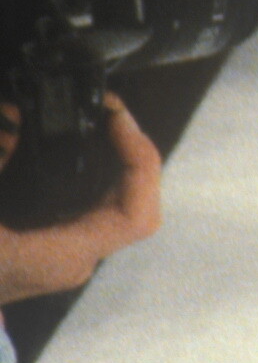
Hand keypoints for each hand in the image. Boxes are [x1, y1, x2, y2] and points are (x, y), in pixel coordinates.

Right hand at [0, 97, 162, 303]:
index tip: (115, 117)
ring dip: (122, 155)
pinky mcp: (55, 240)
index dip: (139, 161)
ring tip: (100, 114)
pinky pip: (100, 201)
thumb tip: (13, 120)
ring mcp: (68, 251)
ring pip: (122, 200)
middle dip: (133, 147)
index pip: (136, 215)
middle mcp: (76, 256)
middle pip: (137, 200)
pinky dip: (103, 166)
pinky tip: (81, 139)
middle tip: (106, 106)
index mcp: (62, 255)